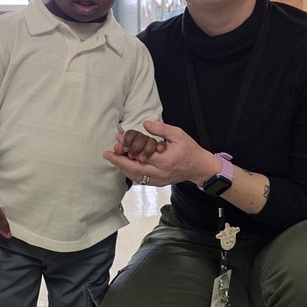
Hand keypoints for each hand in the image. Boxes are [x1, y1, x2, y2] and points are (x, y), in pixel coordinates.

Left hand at [104, 120, 219, 186]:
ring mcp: (158, 180)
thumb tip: (145, 123)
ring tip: (113, 158)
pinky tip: (124, 166)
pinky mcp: (158, 183)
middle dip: (119, 161)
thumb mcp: (178, 134)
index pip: (141, 154)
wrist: (199, 167)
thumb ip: (161, 129)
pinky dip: (131, 173)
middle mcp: (160, 172)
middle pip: (134, 168)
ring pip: (135, 176)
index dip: (128, 147)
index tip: (118, 139)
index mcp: (164, 160)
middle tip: (107, 153)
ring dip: (123, 167)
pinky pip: (141, 180)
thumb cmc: (189, 149)